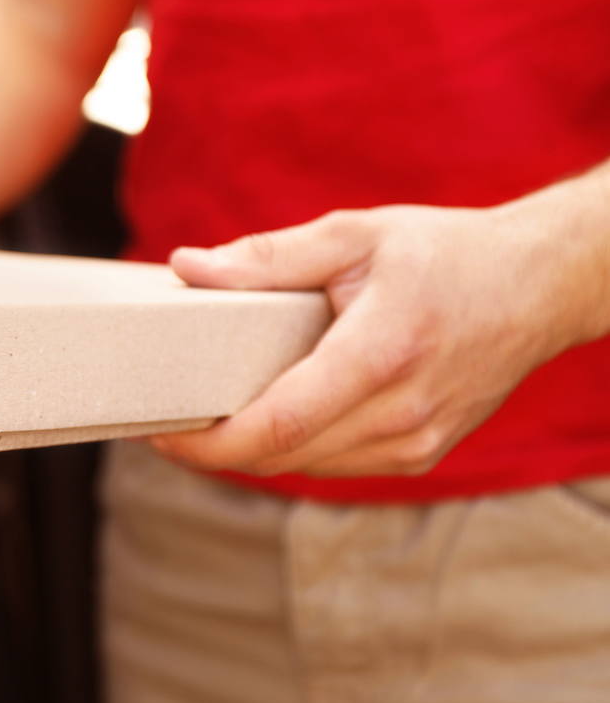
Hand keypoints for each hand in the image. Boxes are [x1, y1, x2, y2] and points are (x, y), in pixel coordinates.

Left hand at [150, 203, 594, 477]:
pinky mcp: (420, 454)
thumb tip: (188, 266)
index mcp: (381, 355)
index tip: (160, 431)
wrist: (541, 286)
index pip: (278, 425)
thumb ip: (267, 257)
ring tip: (202, 416)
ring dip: (247, 452)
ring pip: (304, 467)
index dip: (209, 441)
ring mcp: (416, 443)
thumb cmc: (445, 252)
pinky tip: (261, 418)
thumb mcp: (354, 235)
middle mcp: (403, 413)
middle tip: (162, 420)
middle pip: (281, 456)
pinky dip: (290, 449)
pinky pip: (334, 463)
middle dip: (213, 448)